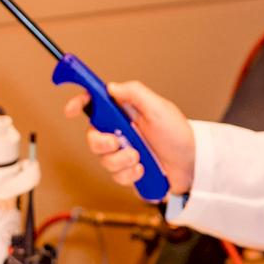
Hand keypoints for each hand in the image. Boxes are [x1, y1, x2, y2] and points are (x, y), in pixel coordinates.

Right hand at [65, 79, 195, 199]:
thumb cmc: (178, 134)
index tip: (71, 110)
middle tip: (116, 142)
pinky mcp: (128, 172)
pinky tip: (143, 170)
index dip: (79, 103)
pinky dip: (129, 174)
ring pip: (103, 160)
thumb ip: (134, 93)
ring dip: (120, 160)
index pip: (94, 104)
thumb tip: (110, 87)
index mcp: (123, 113)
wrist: (192, 165)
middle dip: (102, 143)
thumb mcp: (158, 108)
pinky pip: (115, 176)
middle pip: (92, 137)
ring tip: (139, 158)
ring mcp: (123, 153)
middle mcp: (120, 132)